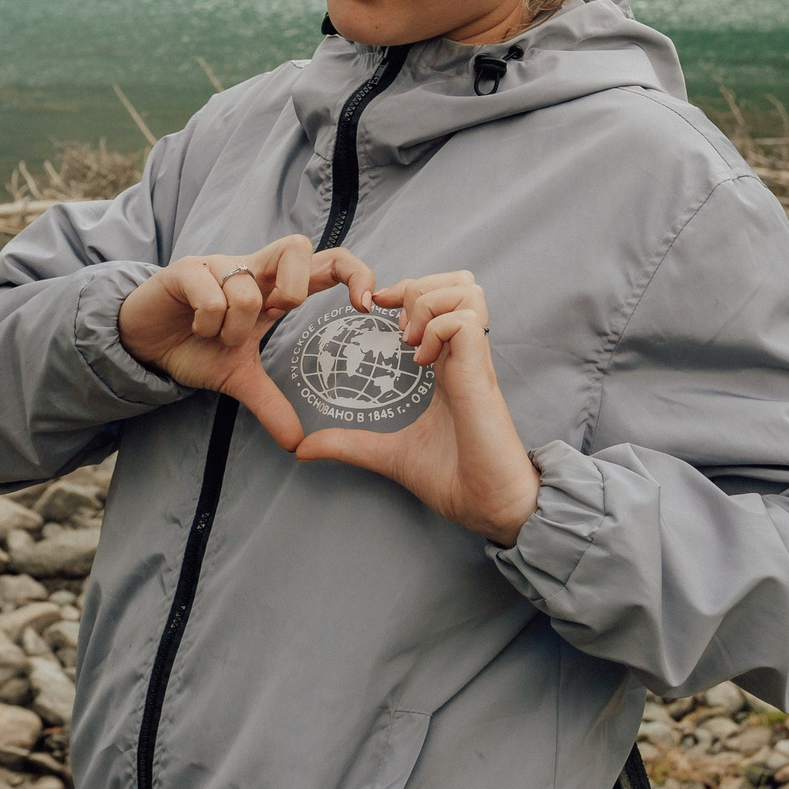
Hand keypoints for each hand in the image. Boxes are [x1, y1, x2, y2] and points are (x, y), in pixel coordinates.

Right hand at [120, 236, 376, 448]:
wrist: (141, 342)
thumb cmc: (194, 346)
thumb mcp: (237, 377)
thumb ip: (270, 403)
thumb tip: (297, 444)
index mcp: (272, 288)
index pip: (326, 263)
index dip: (355, 273)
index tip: (365, 307)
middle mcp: (251, 268)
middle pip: (298, 245)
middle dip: (293, 288)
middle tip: (275, 316)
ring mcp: (219, 264)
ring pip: (248, 286)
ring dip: (235, 327)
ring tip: (215, 338)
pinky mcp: (186, 269)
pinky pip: (212, 294)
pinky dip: (208, 322)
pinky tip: (195, 329)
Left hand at [295, 272, 540, 545]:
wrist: (486, 506)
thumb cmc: (451, 477)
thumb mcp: (387, 454)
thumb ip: (348, 444)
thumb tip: (302, 449)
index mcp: (449, 364)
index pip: (441, 299)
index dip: (407, 292)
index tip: (375, 309)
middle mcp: (464, 355)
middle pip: (459, 282)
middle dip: (419, 287)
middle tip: (395, 325)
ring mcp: (475, 361)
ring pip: (466, 290)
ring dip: (429, 304)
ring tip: (409, 339)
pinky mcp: (481, 373)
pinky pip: (463, 322)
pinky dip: (437, 330)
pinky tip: (421, 361)